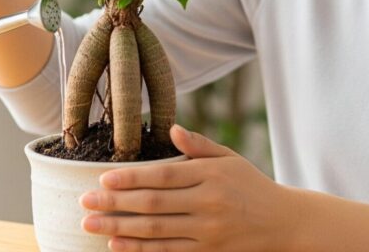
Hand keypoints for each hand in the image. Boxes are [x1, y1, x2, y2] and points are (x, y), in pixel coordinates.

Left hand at [79, 123, 297, 250]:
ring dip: (119, 227)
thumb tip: (171, 128)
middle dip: (115, 203)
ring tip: (91, 223)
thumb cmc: (251, 185)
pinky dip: (140, 249)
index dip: (132, 178)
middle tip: (85, 201)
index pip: (164, 176)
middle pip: (153, 204)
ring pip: (155, 231)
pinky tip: (117, 243)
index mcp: (211, 175)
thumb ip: (199, 145)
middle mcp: (208, 203)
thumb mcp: (230, 158)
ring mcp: (207, 231)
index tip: (104, 178)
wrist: (283, 223)